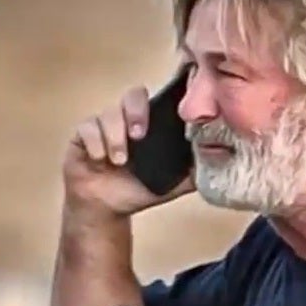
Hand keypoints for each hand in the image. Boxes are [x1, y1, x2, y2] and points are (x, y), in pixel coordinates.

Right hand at [62, 85, 195, 217]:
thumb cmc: (138, 189)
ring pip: (108, 113)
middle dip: (136, 113)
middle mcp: (127, 119)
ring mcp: (104, 125)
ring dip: (115, 137)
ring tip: (119, 160)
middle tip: (139, 135)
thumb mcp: (172, 183)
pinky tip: (99, 159)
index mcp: (151, 125)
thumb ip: (194, 171)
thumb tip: (222, 160)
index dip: (165, 98)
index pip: (159, 99)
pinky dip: (95, 144)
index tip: (173, 112)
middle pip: (133, 95)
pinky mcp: (82, 135)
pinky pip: (87, 128)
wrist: (107, 209)